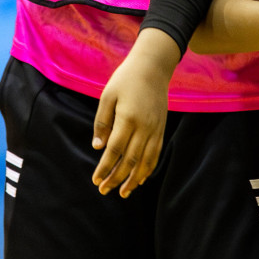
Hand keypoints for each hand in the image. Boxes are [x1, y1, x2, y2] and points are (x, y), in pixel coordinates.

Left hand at [92, 43, 171, 197]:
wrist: (154, 66)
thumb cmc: (126, 79)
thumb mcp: (107, 96)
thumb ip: (102, 123)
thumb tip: (98, 147)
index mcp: (128, 119)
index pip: (115, 150)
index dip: (105, 168)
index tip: (96, 180)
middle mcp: (144, 127)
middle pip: (131, 160)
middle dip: (117, 178)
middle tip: (105, 190)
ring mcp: (155, 128)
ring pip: (146, 160)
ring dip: (135, 178)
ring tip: (124, 192)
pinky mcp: (161, 127)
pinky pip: (156, 153)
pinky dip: (149, 168)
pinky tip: (142, 178)